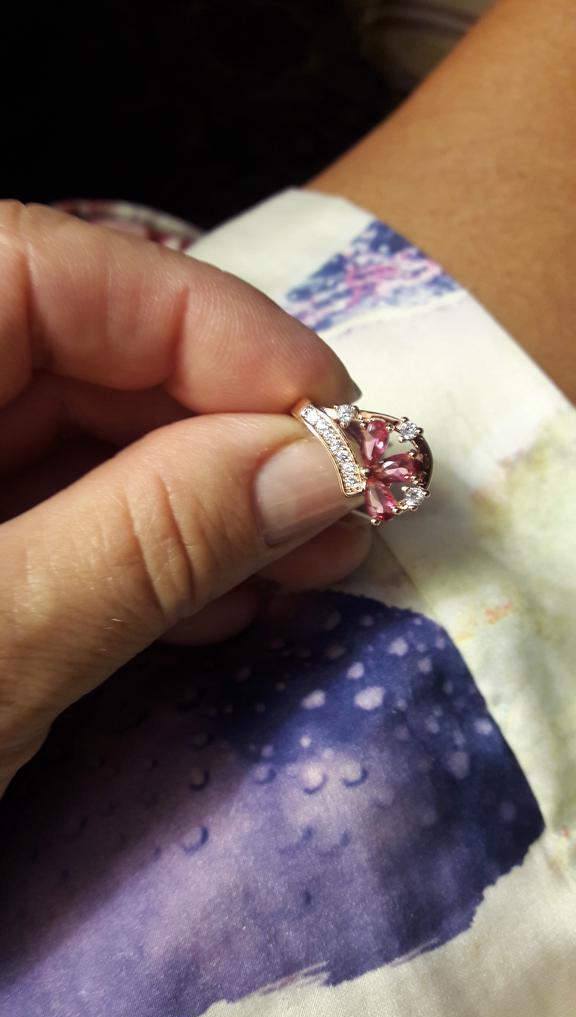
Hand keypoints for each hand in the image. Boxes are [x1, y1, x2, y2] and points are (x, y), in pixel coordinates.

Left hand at [0, 202, 368, 793]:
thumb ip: (153, 539)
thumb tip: (326, 464)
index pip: (67, 272)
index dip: (226, 336)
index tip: (341, 424)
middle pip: (94, 352)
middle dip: (233, 433)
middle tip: (339, 515)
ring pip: (92, 434)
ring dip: (210, 500)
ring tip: (297, 569)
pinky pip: (67, 507)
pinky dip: (154, 550)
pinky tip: (219, 600)